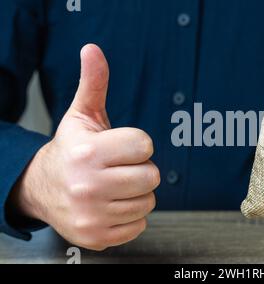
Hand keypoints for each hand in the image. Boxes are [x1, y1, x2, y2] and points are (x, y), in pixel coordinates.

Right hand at [9, 44, 159, 250]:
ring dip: (136, 193)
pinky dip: (130, 216)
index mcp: (88, 152)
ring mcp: (91, 215)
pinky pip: (139, 226)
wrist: (42, 188)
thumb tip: (92, 49)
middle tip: (118, 168)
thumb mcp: (81, 115)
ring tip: (113, 186)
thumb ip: (93, 83)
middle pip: (152, 176)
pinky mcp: (96, 236)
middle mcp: (87, 186)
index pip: (145, 146)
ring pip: (148, 202)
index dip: (137, 144)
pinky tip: (111, 205)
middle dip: (140, 169)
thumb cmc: (71, 149)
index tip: (121, 147)